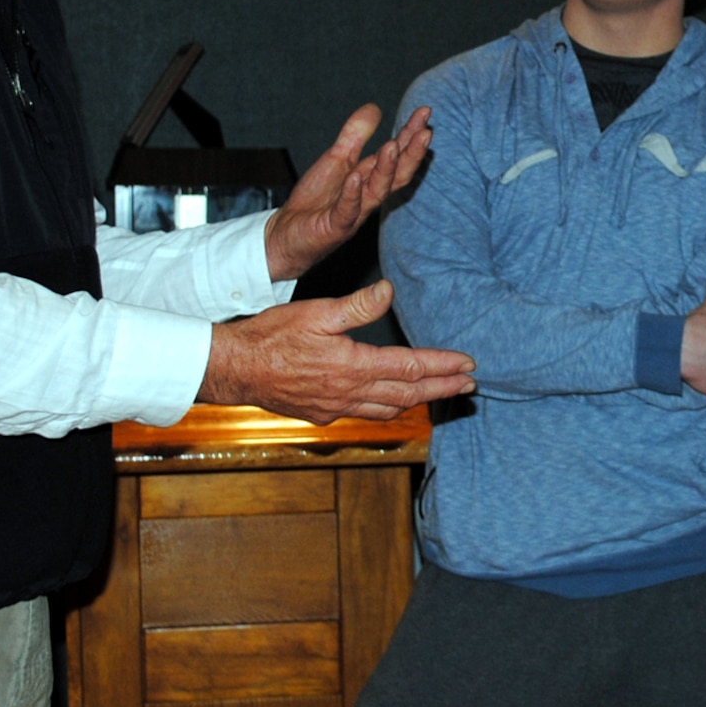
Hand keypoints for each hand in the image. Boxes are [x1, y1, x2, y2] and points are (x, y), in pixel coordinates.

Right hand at [199, 280, 473, 423]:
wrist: (235, 370)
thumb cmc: (271, 337)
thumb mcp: (316, 312)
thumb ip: (357, 306)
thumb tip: (389, 291)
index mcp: (353, 366)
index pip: (411, 367)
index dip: (443, 366)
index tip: (469, 365)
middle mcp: (350, 393)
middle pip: (409, 394)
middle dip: (442, 388)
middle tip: (470, 385)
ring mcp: (336, 408)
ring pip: (389, 409)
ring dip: (418, 401)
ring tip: (439, 393)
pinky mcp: (322, 415)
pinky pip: (365, 414)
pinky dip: (387, 408)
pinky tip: (391, 402)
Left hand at [263, 105, 433, 280]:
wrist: (287, 233)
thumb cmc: (316, 200)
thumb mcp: (336, 159)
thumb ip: (355, 136)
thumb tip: (375, 107)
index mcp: (370, 179)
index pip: (396, 156)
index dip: (410, 134)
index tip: (424, 113)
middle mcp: (368, 197)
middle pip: (396, 175)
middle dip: (412, 154)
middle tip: (426, 132)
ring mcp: (354, 214)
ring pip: (376, 192)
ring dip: (386, 170)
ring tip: (394, 146)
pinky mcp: (334, 227)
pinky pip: (345, 211)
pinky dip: (351, 195)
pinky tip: (355, 178)